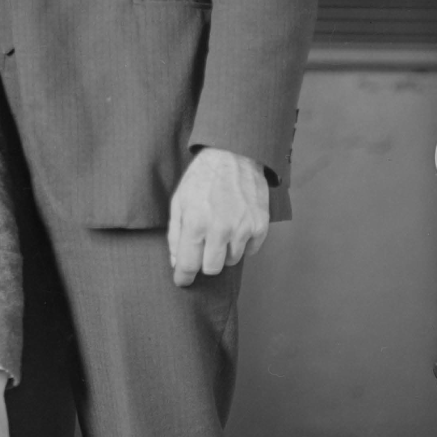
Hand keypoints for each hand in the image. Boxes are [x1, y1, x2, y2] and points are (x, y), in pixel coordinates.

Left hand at [167, 147, 268, 285]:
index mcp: (196, 223)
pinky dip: (242, 244)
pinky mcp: (260, 226)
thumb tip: (176, 262)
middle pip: (212, 269)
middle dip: (205, 263)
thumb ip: (176, 234)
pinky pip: (250, 251)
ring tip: (221, 228)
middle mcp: (221, 229)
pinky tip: (236, 225)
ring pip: (232, 261)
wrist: (234, 155)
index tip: (182, 281)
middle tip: (203, 248)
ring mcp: (243, 228)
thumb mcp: (179, 201)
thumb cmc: (202, 179)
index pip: (189, 265)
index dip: (184, 277)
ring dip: (224, 251)